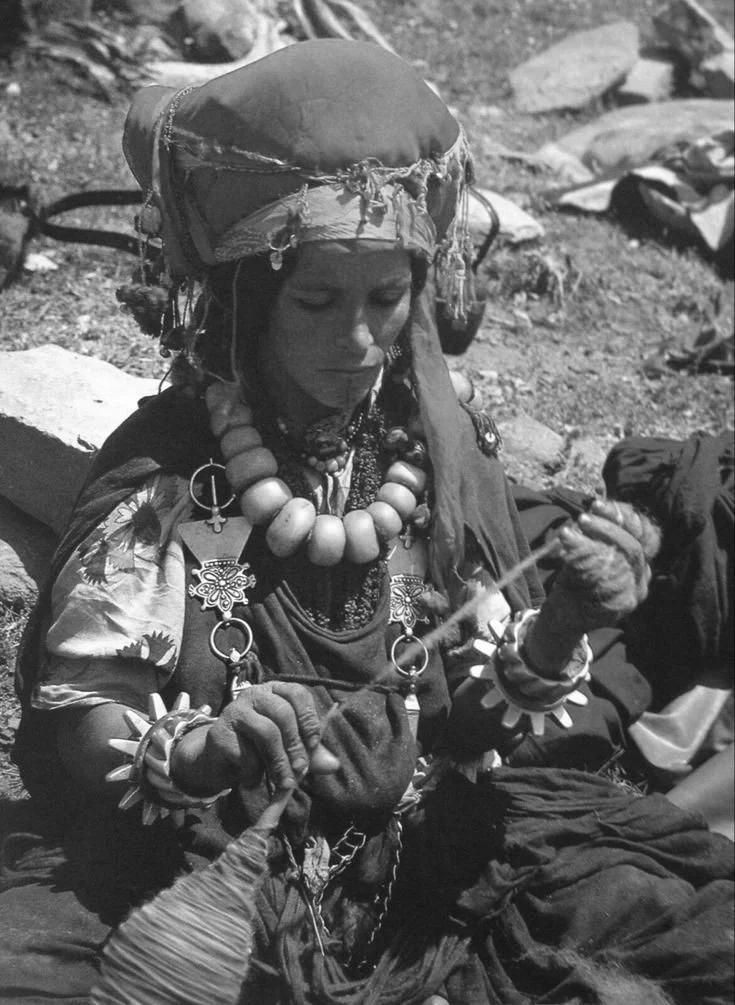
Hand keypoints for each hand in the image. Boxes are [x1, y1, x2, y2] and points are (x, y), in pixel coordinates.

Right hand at [172, 682, 339, 793]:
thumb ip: (310, 753)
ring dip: (279, 762)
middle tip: (300, 770)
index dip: (309, 718)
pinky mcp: (219, 732)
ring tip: (283, 782)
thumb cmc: (259, 749)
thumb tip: (333, 766)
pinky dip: (254, 772)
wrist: (220, 761)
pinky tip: (252, 780)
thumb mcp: (288, 748)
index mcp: (275, 691)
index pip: (297, 693)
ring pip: (267, 732)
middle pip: (283, 712)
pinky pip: (245, 753)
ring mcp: (235, 711)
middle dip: (295, 745)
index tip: (314, 744)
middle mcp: (254, 694)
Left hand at [552, 498, 658, 632]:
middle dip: (608, 527)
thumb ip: (599, 534)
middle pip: (634, 547)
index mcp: (640, 560)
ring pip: (620, 561)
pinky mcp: (618, 606)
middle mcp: (641, 578)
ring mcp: (632, 594)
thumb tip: (598, 506)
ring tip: (570, 531)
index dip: (625, 516)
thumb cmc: (578, 578)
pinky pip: (603, 578)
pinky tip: (567, 544)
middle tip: (583, 518)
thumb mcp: (591, 551)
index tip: (598, 505)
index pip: (646, 534)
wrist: (565, 615)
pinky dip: (583, 557)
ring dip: (593, 542)